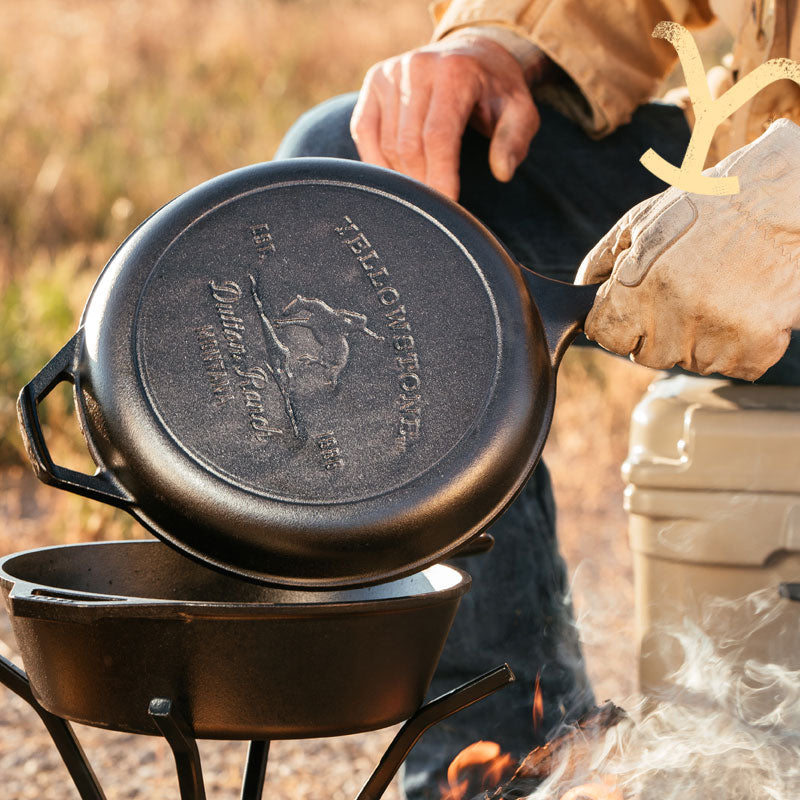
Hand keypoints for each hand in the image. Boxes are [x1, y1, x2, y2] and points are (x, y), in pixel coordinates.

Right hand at [350, 33, 540, 199]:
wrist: (472, 53)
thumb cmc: (495, 91)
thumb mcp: (521, 110)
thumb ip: (514, 140)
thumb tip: (502, 172)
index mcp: (454, 72)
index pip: (438, 136)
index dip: (440, 176)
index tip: (446, 205)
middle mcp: (417, 67)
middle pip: (409, 145)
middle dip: (422, 182)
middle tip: (436, 205)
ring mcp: (391, 73)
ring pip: (387, 144)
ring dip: (402, 176)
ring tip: (422, 191)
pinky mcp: (374, 82)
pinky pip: (364, 132)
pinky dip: (377, 162)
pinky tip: (396, 177)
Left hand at [576, 119, 799, 380]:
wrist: (786, 200)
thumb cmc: (711, 205)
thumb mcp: (642, 221)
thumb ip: (602, 261)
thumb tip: (578, 292)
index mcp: (637, 288)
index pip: (604, 335)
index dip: (617, 321)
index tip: (635, 308)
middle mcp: (672, 317)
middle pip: (645, 354)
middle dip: (658, 330)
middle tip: (687, 291)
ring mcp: (714, 336)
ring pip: (689, 361)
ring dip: (699, 337)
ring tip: (721, 291)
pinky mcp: (754, 347)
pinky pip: (733, 366)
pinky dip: (739, 345)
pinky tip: (745, 306)